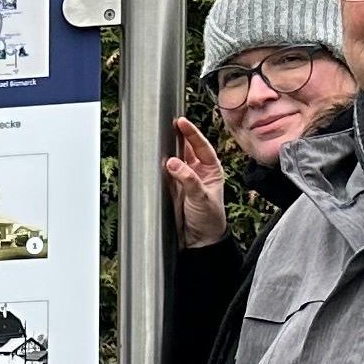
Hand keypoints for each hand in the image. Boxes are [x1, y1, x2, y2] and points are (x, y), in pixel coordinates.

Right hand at [164, 117, 229, 249]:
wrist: (198, 241)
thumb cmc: (209, 220)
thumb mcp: (202, 198)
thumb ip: (188, 179)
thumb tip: (172, 163)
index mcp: (211, 170)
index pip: (201, 146)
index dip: (192, 133)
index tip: (181, 122)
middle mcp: (197, 171)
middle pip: (186, 148)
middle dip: (177, 137)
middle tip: (166, 124)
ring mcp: (183, 179)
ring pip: (174, 158)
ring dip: (166, 150)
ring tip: (157, 138)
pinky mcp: (171, 188)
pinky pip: (163, 172)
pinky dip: (158, 165)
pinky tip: (152, 158)